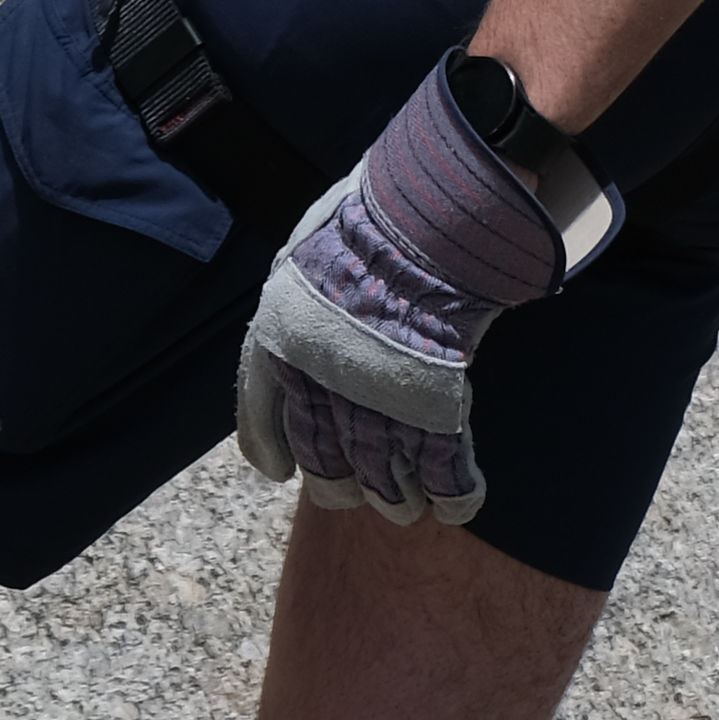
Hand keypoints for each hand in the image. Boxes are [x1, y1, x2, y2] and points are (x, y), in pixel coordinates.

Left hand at [234, 62, 616, 521]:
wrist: (430, 211)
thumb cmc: (375, 213)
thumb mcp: (310, 243)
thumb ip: (305, 291)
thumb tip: (313, 311)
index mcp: (281, 338)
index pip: (263, 415)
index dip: (275, 447)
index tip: (285, 471)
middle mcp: (317, 378)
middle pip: (324, 454)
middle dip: (341, 482)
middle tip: (356, 496)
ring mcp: (375, 394)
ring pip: (381, 468)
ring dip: (396, 495)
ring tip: (407, 509)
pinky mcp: (433, 401)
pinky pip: (439, 462)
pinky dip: (449, 490)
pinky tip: (455, 505)